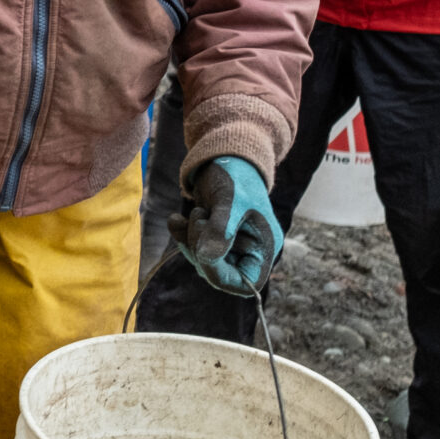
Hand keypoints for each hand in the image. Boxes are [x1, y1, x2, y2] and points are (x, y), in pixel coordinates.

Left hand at [167, 157, 281, 296]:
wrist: (223, 155)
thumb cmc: (235, 175)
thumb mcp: (230, 201)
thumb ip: (220, 231)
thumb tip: (206, 258)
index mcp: (264, 248)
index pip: (244, 283)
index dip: (220, 275)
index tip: (203, 255)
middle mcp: (249, 251)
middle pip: (219, 273)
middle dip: (200, 250)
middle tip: (197, 220)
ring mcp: (230, 244)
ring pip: (203, 260)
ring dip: (189, 239)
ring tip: (194, 212)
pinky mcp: (212, 235)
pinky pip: (192, 247)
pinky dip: (180, 234)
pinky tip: (175, 218)